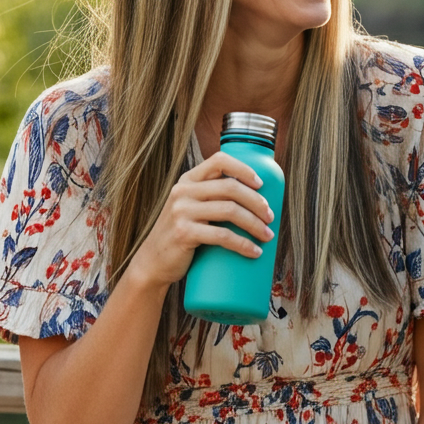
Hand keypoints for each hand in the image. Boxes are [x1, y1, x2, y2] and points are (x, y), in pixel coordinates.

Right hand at [129, 151, 275, 290]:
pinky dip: (243, 244)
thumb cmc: (182, 234)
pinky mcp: (183, 233)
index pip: (219, 161)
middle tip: (270, 217)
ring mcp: (181, 211)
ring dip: (255, 224)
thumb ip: (211, 195)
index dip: (244, 169)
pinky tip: (254, 251)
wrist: (152, 263)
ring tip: (267, 235)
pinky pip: (222, 236)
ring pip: (230, 210)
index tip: (261, 184)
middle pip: (231, 188)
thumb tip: (256, 194)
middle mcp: (183, 191)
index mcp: (188, 180)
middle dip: (257, 202)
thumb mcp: (191, 206)